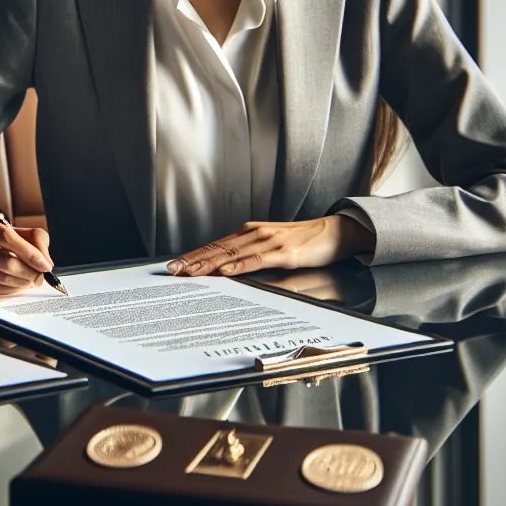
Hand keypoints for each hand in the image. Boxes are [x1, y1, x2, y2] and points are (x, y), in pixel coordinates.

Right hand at [0, 213, 52, 296]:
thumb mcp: (17, 230)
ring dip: (23, 283)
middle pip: (5, 262)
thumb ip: (36, 240)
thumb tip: (46, 263)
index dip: (30, 253)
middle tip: (39, 275)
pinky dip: (12, 290)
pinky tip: (15, 283)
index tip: (45, 265)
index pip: (6, 237)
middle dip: (29, 272)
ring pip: (2, 279)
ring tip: (29, 278)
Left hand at [166, 215, 371, 277]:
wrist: (333, 232)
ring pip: (232, 254)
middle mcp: (255, 234)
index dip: (193, 256)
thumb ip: (248, 254)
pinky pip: (257, 260)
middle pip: (218, 249)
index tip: (174, 266)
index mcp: (249, 233)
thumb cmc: (302, 241)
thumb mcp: (270, 245)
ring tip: (191, 273)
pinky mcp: (284, 253)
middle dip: (193, 261)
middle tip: (172, 271)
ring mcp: (269, 242)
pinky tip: (226, 272)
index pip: (215, 245)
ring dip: (209, 264)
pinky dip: (239, 266)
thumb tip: (224, 269)